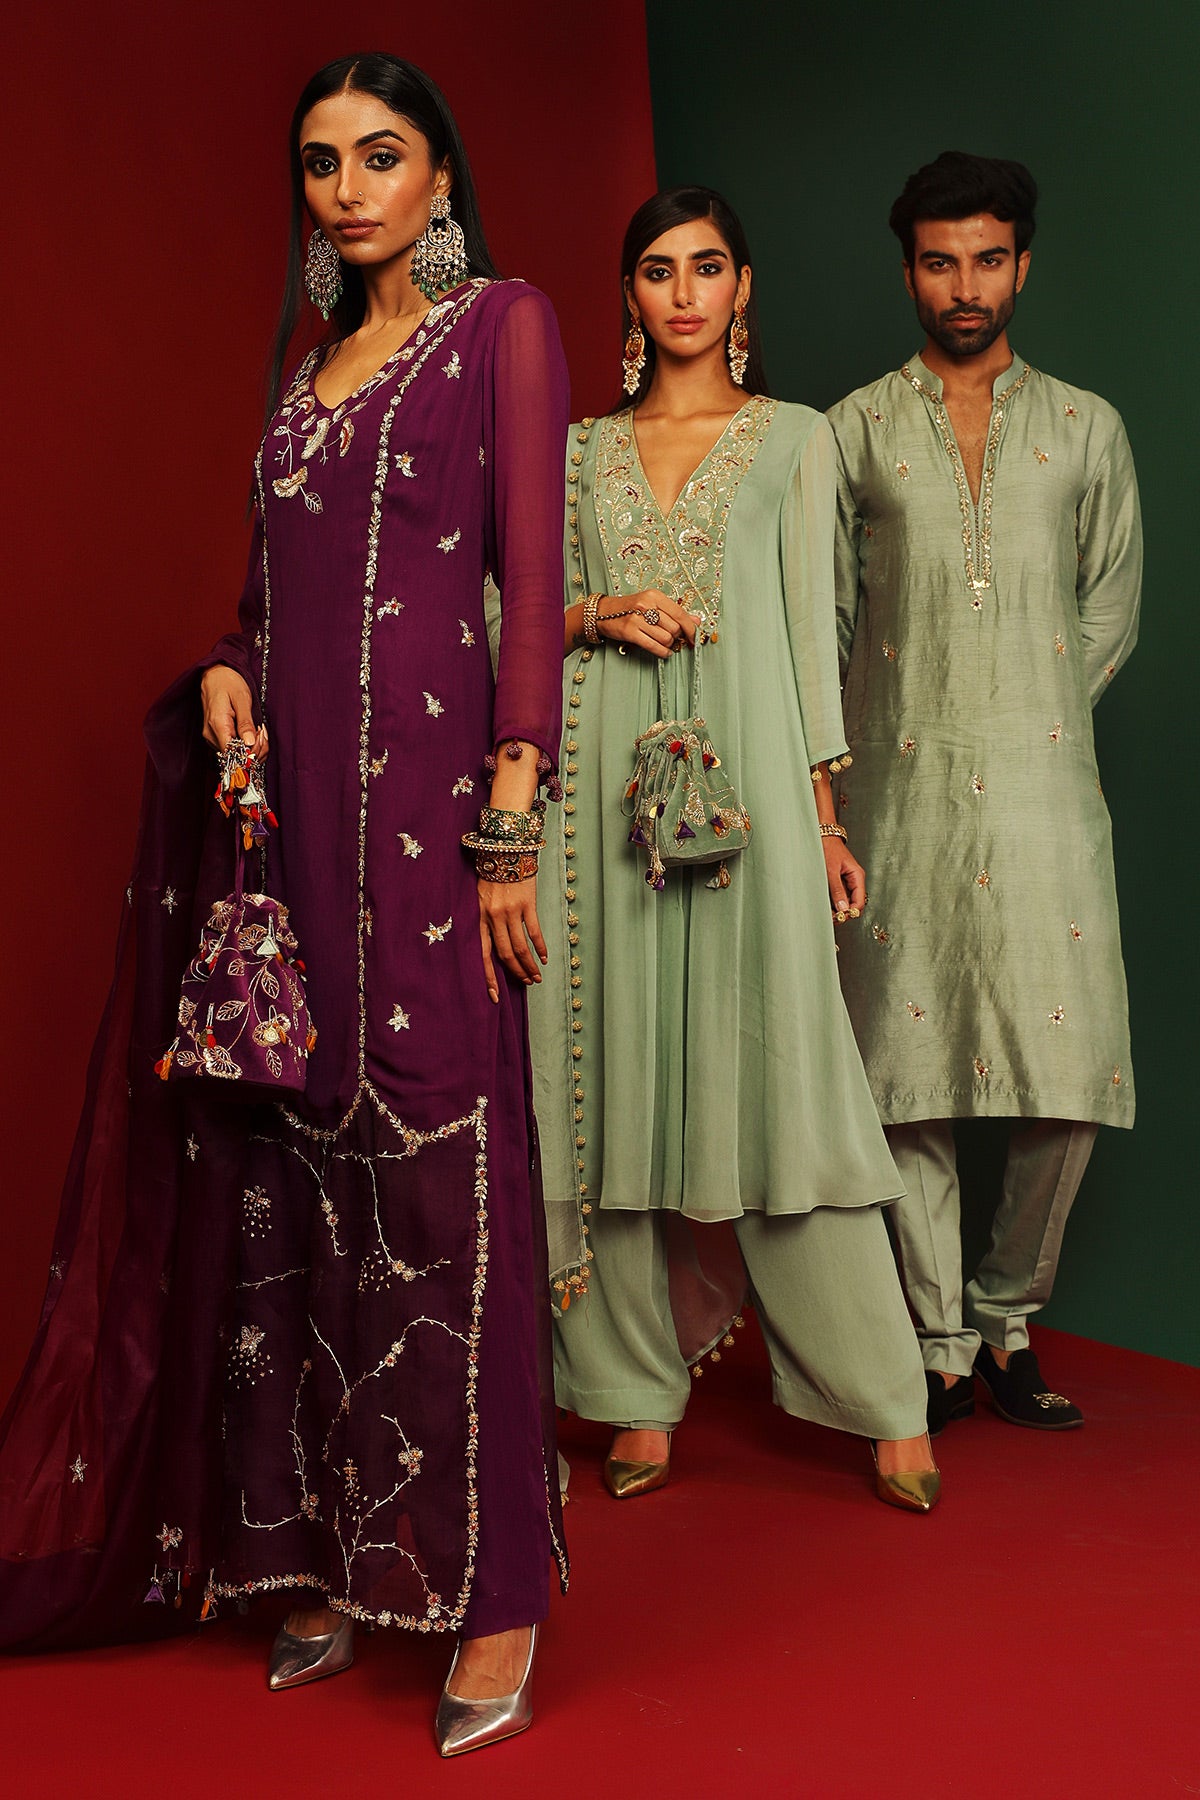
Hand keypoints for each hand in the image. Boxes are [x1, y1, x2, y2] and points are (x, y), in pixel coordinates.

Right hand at [201, 664, 267, 757]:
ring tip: (258, 729)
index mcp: (217, 725)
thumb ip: (245, 722)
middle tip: (263, 732)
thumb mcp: (242, 698)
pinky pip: (232, 747)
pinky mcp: (215, 736)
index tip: (261, 739)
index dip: (250, 752)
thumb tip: (250, 743)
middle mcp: (211, 734)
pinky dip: (245, 743)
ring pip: (235, 753)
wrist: (214, 674)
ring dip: (252, 746)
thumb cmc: (228, 682)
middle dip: (254, 748)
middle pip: (235, 755)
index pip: (232, 753)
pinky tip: (252, 732)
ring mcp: (212, 736)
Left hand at [478, 876, 547, 1000]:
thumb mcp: (479, 898)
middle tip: (526, 983)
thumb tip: (492, 944)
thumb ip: (483, 919)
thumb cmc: (490, 874)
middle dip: (517, 972)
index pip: (482, 954)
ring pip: (521, 947)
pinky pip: (534, 931)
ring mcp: (511, 911)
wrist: (505, 850)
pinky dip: (540, 947)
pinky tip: (544, 958)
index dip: (488, 977)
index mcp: (479, 917)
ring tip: (536, 977)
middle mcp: (494, 917)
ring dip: (529, 964)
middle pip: (505, 954)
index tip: (493, 996)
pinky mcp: (526, 904)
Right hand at [599, 589, 699, 659]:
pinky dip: (663, 652)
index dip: (691, 628)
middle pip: (674, 627)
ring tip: (667, 644)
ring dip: (670, 645)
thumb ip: (675, 612)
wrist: (603, 613)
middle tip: (675, 639)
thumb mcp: (652, 604)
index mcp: (654, 596)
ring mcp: (636, 618)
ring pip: (666, 638)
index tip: (694, 637)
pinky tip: (665, 652)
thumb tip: (697, 621)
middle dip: (678, 637)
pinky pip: (653, 646)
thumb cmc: (630, 609)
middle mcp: (646, 605)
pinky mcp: (629, 632)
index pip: (680, 613)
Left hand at [824, 838, 865, 921]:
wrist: (821, 836)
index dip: (851, 912)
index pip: (860, 901)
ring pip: (846, 902)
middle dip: (844, 912)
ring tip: (826, 911)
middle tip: (831, 917)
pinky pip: (839, 896)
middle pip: (854, 904)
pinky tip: (826, 904)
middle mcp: (854, 880)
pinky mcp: (839, 882)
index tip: (840, 917)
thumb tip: (843, 908)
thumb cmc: (828, 848)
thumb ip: (837, 890)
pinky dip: (834, 902)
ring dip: (838, 908)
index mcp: (857, 876)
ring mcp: (846, 882)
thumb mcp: (831, 870)